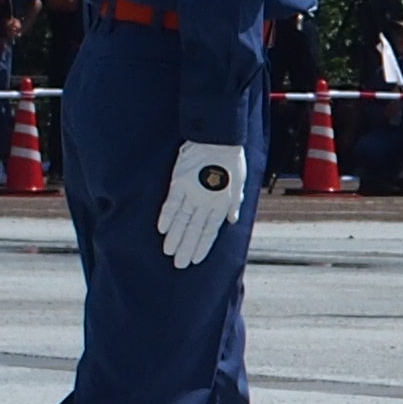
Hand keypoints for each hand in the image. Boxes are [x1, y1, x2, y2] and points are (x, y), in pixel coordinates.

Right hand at [157, 138, 247, 265]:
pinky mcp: (180, 182)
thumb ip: (234, 203)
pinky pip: (172, 203)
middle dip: (186, 248)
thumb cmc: (231, 159)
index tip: (195, 260)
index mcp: (221, 203)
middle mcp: (206, 202)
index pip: (210, 231)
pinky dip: (167, 216)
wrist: (219, 139)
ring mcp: (192, 193)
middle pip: (194, 229)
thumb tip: (232, 220)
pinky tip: (162, 230)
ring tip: (169, 252)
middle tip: (179, 265)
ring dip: (175, 237)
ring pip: (182, 220)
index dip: (202, 246)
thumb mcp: (240, 182)